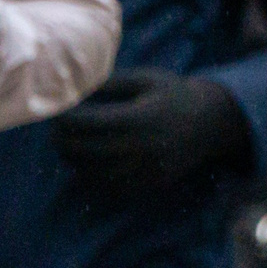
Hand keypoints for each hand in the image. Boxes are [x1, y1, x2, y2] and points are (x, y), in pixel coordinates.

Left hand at [54, 70, 248, 197]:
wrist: (212, 123)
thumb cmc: (173, 94)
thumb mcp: (145, 79)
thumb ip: (110, 83)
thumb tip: (73, 88)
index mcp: (138, 118)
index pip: (86, 123)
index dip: (64, 118)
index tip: (55, 112)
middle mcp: (141, 147)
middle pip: (83, 150)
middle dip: (61, 140)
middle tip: (55, 130)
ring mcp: (145, 170)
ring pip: (92, 173)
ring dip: (74, 160)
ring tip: (67, 145)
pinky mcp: (149, 184)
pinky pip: (110, 188)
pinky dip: (92, 177)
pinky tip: (87, 162)